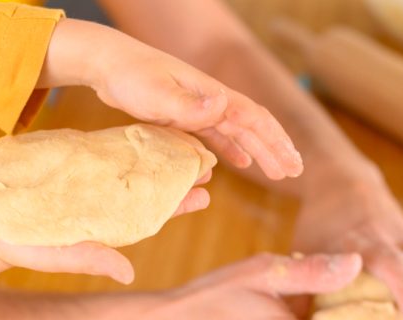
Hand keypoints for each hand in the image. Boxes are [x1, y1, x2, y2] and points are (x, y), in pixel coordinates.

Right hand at [0, 169, 211, 284]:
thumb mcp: (57, 254)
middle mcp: (107, 204)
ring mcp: (94, 184)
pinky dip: (128, 148)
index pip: (153, 215)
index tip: (205, 196)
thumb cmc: (21, 244)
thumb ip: (91, 259)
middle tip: (207, 168)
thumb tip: (128, 275)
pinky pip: (109, 154)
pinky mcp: (76, 166)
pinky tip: (144, 139)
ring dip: (159, 162)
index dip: (179, 205)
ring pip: (135, 171)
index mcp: (109, 224)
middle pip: (151, 190)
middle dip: (178, 180)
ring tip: (186, 151)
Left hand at [39, 19, 302, 180]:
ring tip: (276, 171)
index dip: (276, 143)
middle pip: (253, 127)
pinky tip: (240, 162)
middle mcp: (213, 101)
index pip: (255, 120)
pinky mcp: (187, 116)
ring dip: (259, 152)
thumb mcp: (157, 94)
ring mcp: (201, 108)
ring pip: (239, 133)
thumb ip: (189, 105)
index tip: (292, 164)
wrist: (108, 64)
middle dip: (276, 150)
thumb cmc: (130, 77)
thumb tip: (224, 105)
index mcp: (213, 95)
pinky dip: (232, 149)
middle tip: (294, 172)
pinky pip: (218, 136)